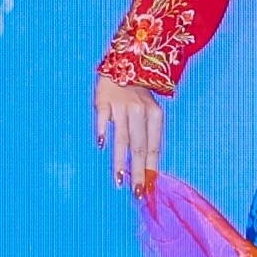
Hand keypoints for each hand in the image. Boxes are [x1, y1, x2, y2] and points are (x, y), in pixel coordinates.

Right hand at [94, 72, 168, 192]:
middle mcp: (140, 112)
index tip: (149, 187)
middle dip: (137, 172)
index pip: (153, 146)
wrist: (125, 64)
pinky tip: (101, 145)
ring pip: (122, 137)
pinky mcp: (104, 101)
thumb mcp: (150, 112)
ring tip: (119, 180)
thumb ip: (148, 136)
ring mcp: (121, 106)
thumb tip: (148, 167)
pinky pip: (103, 118)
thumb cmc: (138, 96)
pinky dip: (103, 130)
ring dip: (120, 160)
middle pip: (139, 147)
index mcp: (155, 115)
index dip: (151, 168)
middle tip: (136, 192)